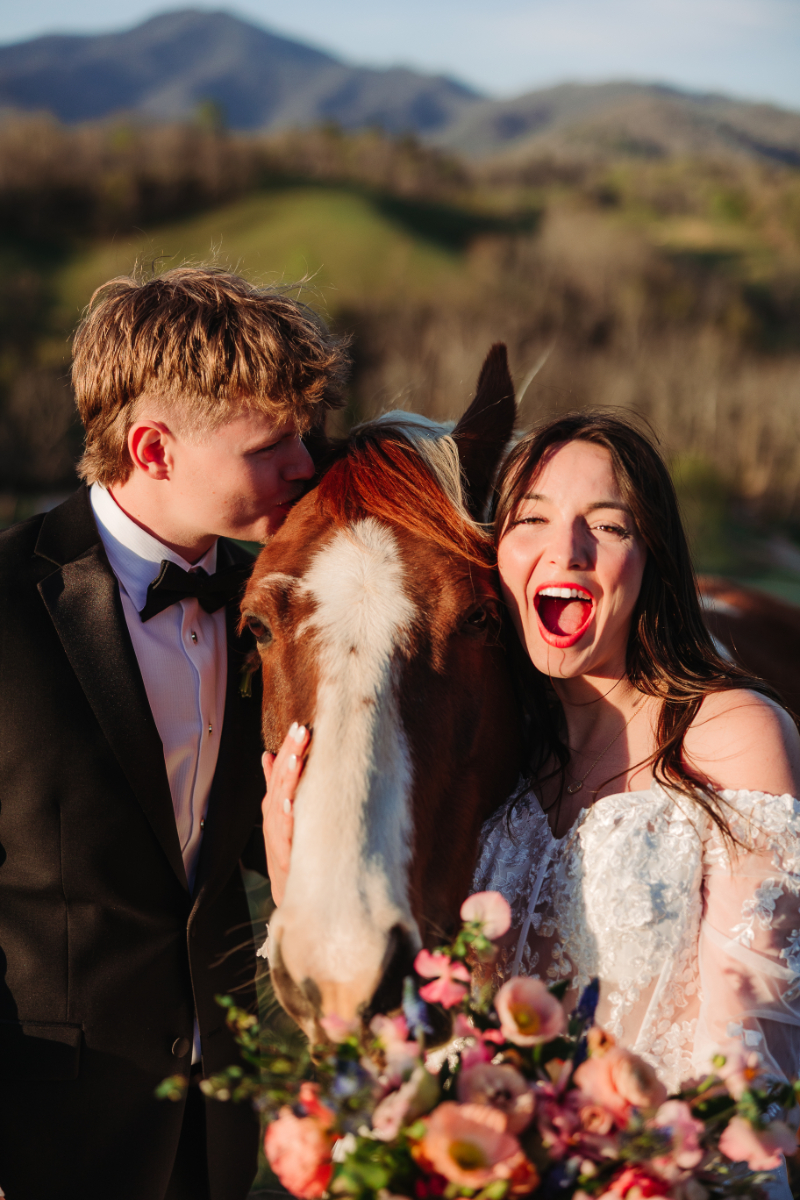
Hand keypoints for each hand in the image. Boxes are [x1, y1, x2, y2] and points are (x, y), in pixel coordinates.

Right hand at [262, 722, 309, 907]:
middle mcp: (274, 818)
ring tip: (295, 757)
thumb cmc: (288, 851)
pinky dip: (287, 817)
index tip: (299, 725)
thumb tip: (268, 755)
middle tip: (301, 731)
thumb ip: (276, 785)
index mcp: (276, 806)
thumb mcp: (282, 815)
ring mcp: (278, 837)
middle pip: (280, 781)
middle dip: (290, 754)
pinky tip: (291, 803)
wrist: (292, 897)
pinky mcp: (286, 857)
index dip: (288, 748)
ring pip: (280, 803)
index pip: (280, 770)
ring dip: (287, 780)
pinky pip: (285, 835)